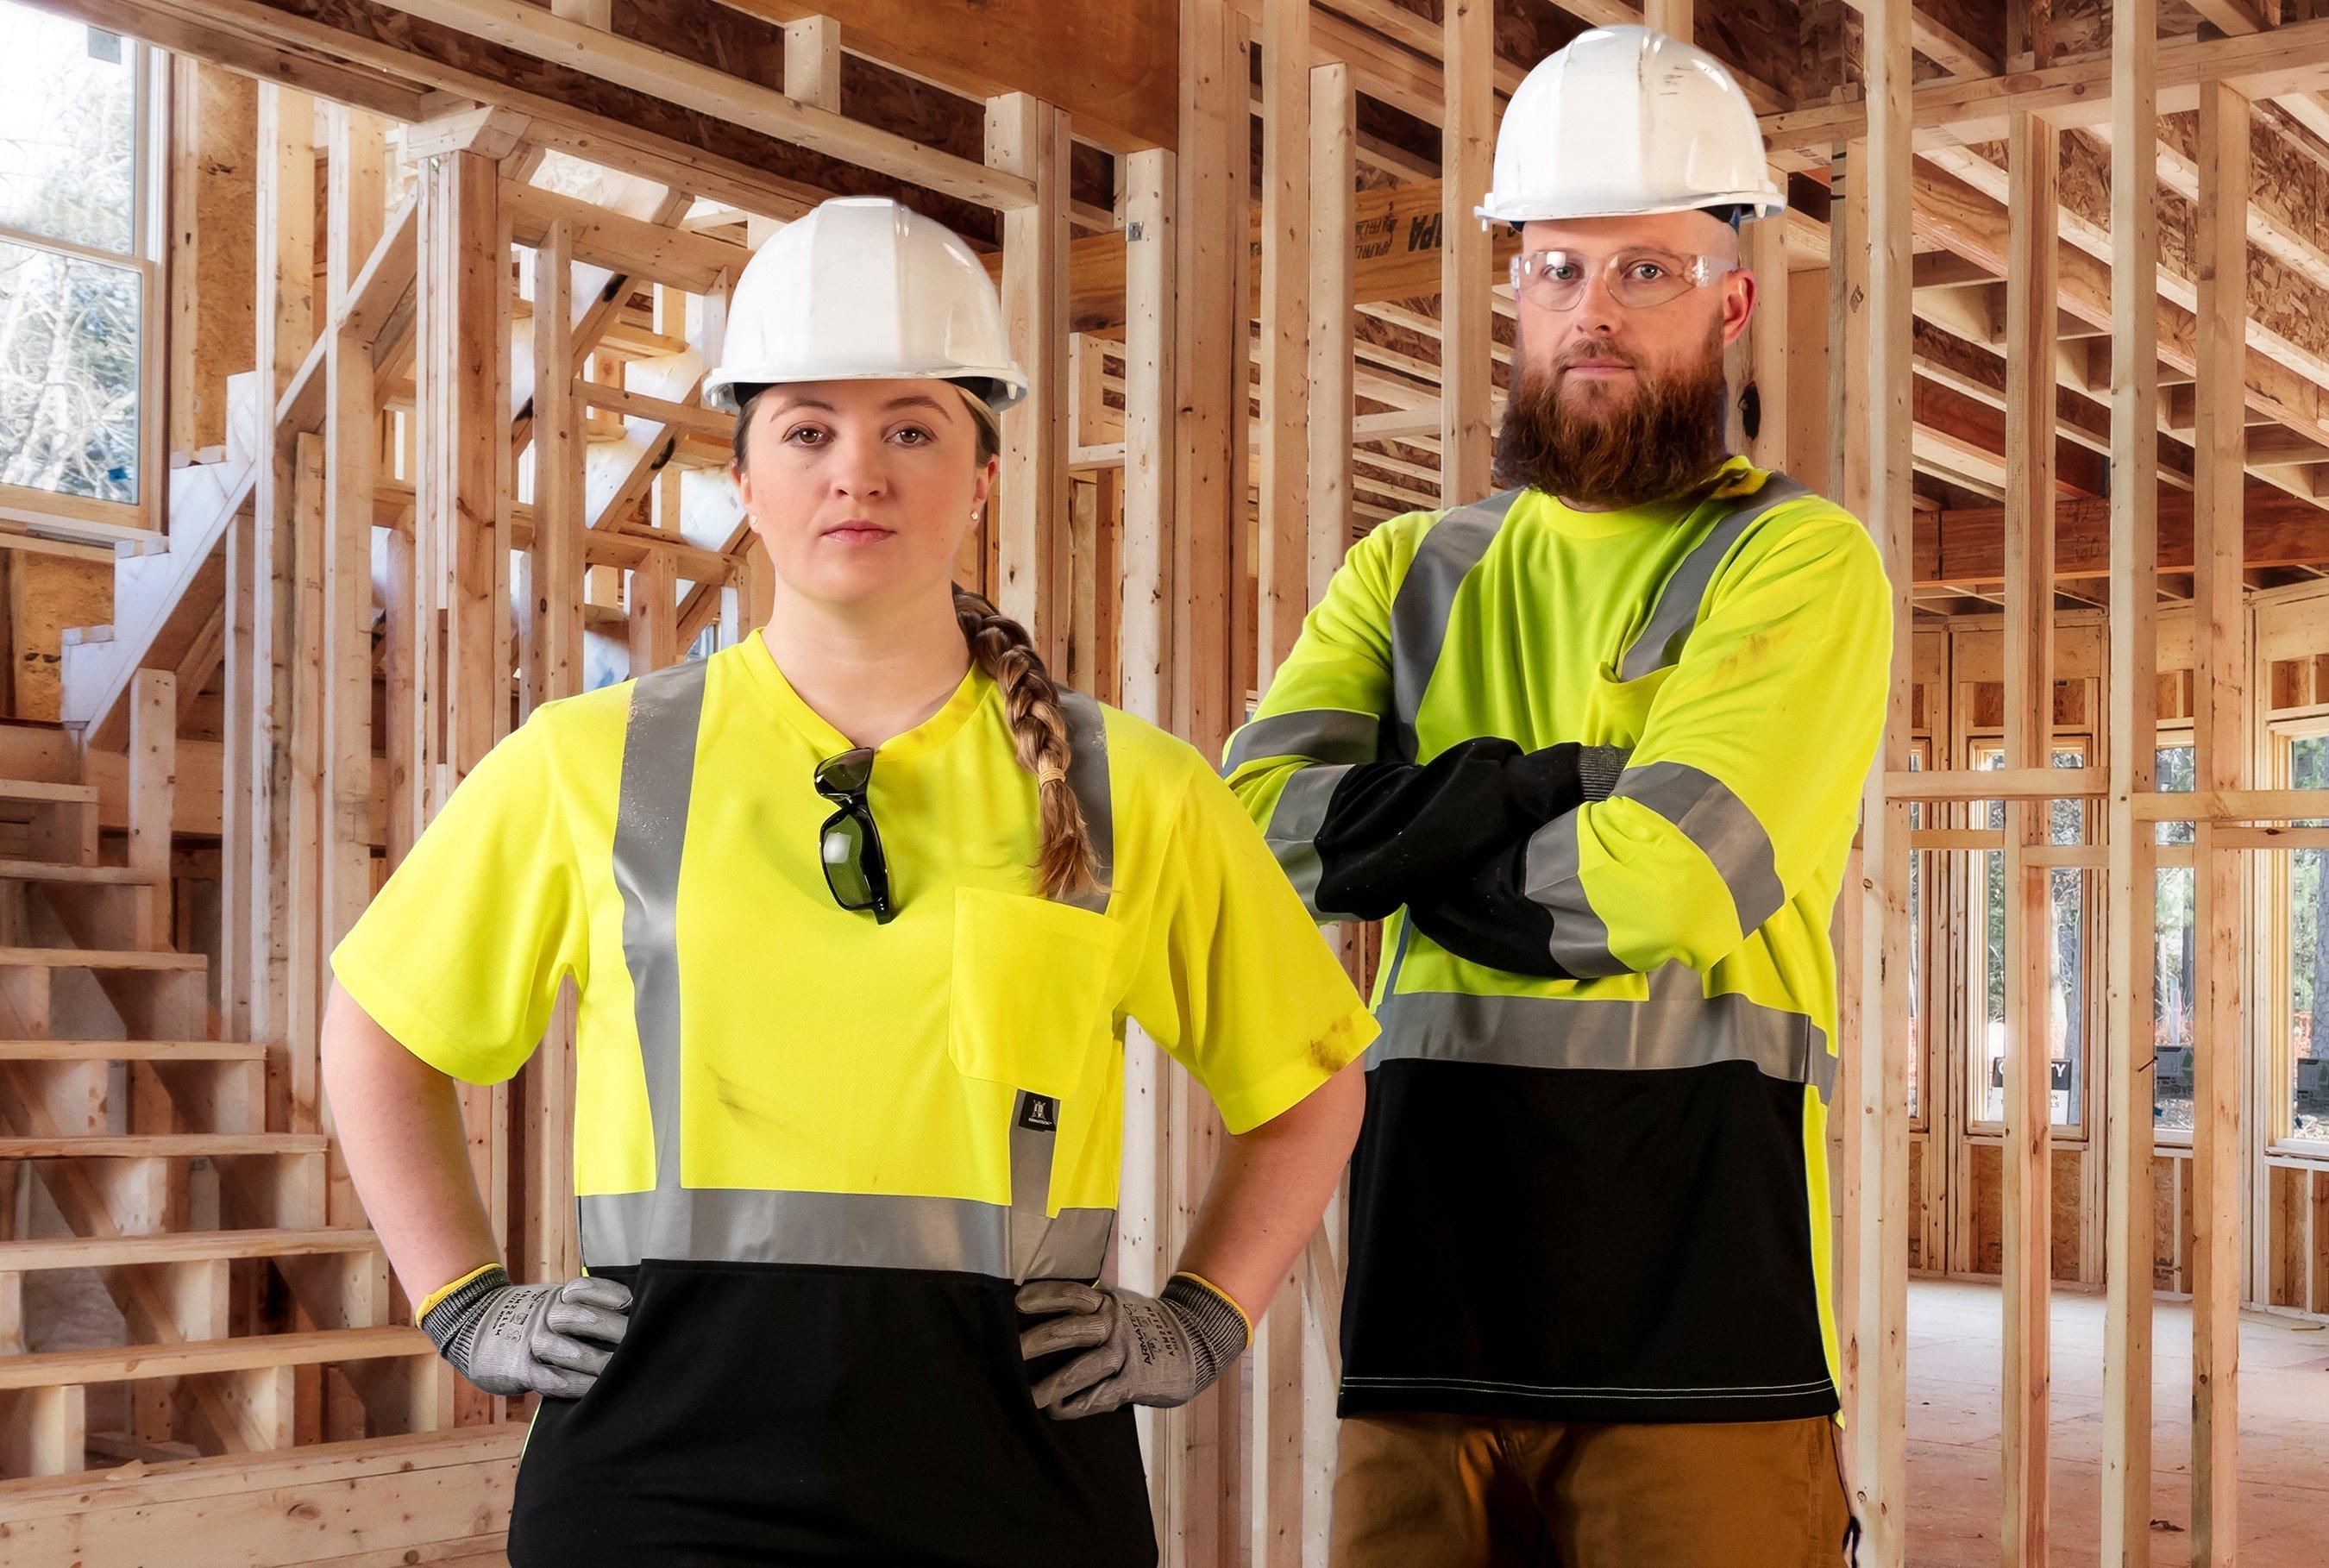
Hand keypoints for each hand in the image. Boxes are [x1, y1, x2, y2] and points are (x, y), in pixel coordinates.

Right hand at [419, 1265, 631, 1399]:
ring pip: (565, 1349)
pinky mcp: (518, 1367)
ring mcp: (530, 1340)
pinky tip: (590, 1389)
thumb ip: (581, 1307)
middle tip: (637, 1340)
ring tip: (617, 1369)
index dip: (610, 1295)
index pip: (585, 1289)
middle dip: (612, 1329)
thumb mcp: (551, 1303)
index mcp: (557, 1297)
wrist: (470, 1325)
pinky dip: (569, 1384)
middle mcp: (545, 1315)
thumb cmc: (528, 1319)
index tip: (632, 1304)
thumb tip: (632, 1315)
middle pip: (581, 1317)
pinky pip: (546, 1377)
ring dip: (593, 1359)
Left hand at [1015, 1274, 1249, 1419]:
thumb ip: (1092, 1309)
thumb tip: (1049, 1315)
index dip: (1044, 1297)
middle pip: (1068, 1330)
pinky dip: (1076, 1405)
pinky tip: (1058, 1410)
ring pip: (1082, 1367)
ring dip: (1052, 1383)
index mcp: (1107, 1303)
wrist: (1197, 1339)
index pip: (1071, 1294)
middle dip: (1036, 1341)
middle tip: (1010, 1353)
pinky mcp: (1133, 1381)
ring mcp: (1124, 1353)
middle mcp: (1113, 1325)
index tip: (1018, 1303)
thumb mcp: (1122, 1306)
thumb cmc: (1146, 1326)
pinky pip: (1100, 1395)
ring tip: (1029, 1396)